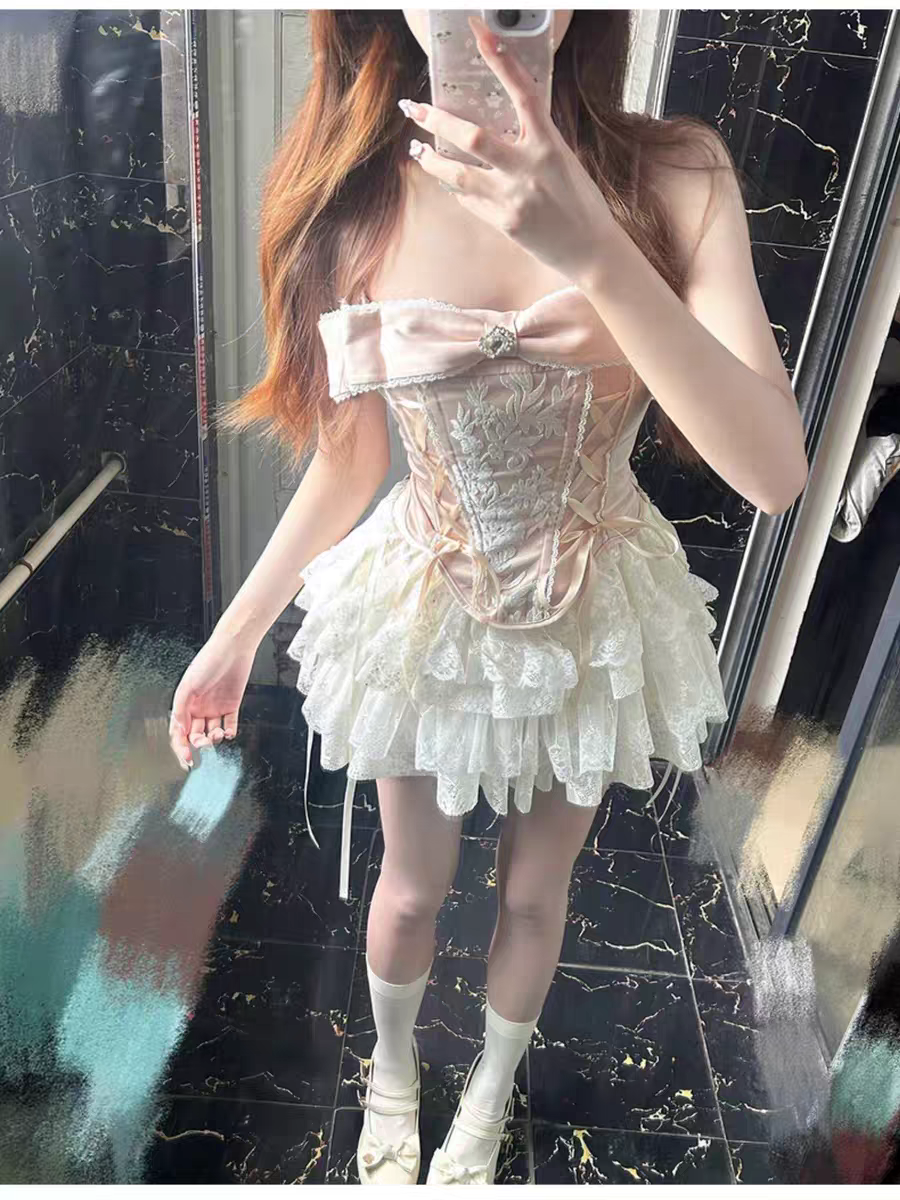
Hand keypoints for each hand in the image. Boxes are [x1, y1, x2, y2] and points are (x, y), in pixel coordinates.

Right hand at [168, 631, 256, 769]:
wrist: (233, 648)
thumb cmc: (208, 661)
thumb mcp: (188, 686)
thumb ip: (181, 710)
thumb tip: (178, 730)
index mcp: (185, 704)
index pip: (179, 732)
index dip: (181, 747)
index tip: (186, 759)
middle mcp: (199, 707)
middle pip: (195, 735)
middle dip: (198, 744)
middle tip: (204, 745)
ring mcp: (215, 707)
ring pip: (212, 732)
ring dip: (214, 738)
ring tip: (217, 733)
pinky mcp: (231, 705)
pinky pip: (230, 724)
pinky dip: (229, 732)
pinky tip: (228, 732)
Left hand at [400, 13, 616, 288]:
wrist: (589, 248)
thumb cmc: (579, 201)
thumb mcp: (562, 159)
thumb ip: (533, 141)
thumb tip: (500, 126)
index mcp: (548, 143)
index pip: (523, 93)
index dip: (502, 60)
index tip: (480, 33)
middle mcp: (529, 166)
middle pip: (472, 137)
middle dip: (437, 120)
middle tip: (413, 108)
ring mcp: (513, 197)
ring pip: (458, 175)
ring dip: (433, 161)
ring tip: (419, 152)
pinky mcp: (504, 223)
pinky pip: (470, 201)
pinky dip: (458, 190)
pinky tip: (450, 184)